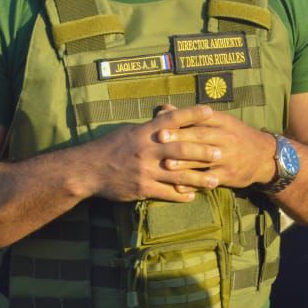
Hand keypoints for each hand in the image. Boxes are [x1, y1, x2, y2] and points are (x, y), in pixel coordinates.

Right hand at [85, 105, 225, 201]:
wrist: (87, 170)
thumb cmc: (109, 147)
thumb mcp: (129, 131)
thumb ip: (150, 127)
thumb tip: (168, 115)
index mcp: (144, 132)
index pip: (173, 119)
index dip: (193, 114)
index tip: (211, 111)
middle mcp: (147, 149)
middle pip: (181, 148)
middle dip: (203, 152)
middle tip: (221, 153)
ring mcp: (145, 170)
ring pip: (178, 174)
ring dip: (199, 178)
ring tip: (215, 181)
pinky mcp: (141, 188)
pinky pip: (166, 193)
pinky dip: (181, 195)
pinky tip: (193, 196)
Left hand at [165, 108, 278, 189]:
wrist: (264, 157)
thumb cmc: (236, 136)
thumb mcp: (220, 122)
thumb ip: (192, 117)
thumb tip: (164, 109)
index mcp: (223, 122)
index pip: (201, 118)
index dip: (182, 120)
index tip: (163, 122)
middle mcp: (227, 138)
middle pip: (201, 137)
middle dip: (180, 138)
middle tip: (160, 139)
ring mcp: (228, 158)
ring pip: (204, 159)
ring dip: (184, 162)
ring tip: (167, 164)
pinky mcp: (229, 175)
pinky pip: (209, 179)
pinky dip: (193, 183)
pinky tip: (179, 186)